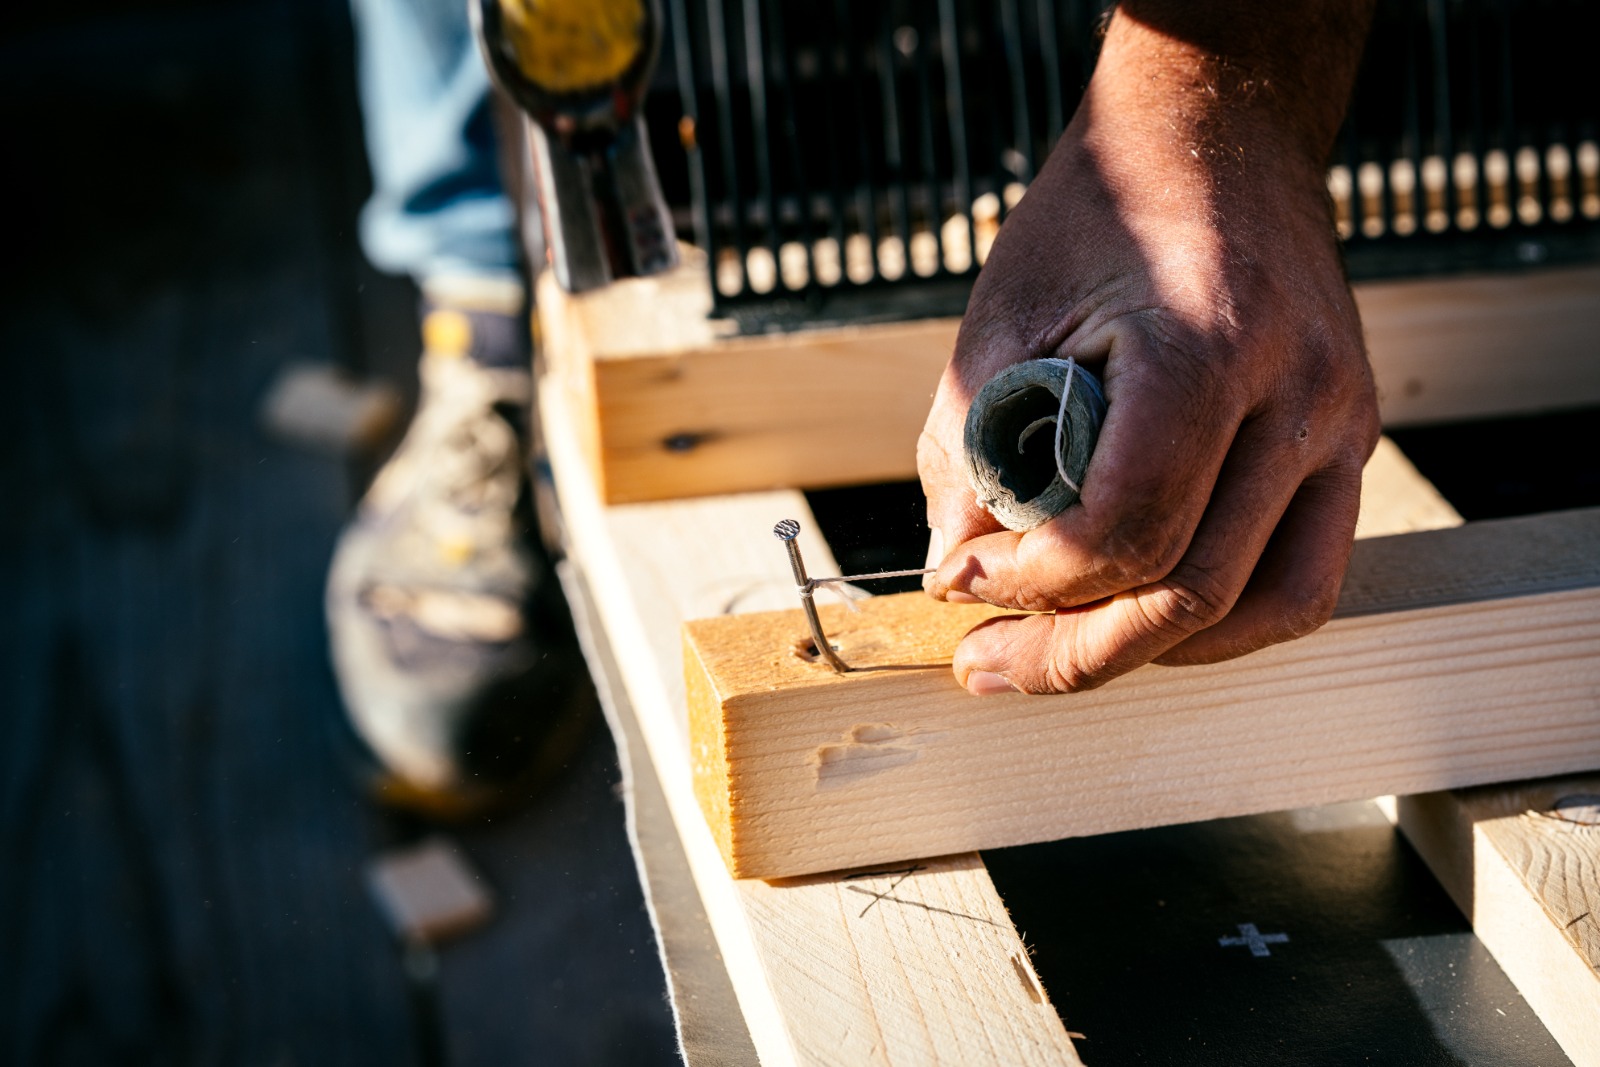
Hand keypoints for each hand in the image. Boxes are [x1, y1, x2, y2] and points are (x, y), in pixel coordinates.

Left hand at [919, 1, 1379, 694]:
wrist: (1218, 137)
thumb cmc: (1100, 217)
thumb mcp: (1003, 321)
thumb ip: (970, 455)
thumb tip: (958, 576)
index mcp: (1205, 346)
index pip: (1124, 527)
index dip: (1028, 584)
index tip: (958, 583)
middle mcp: (1297, 392)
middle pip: (1195, 589)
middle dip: (1073, 650)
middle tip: (985, 663)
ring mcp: (1343, 422)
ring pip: (1264, 607)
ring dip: (1151, 653)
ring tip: (1058, 655)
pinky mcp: (1352, 443)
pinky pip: (1304, 577)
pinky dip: (1221, 623)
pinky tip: (1144, 622)